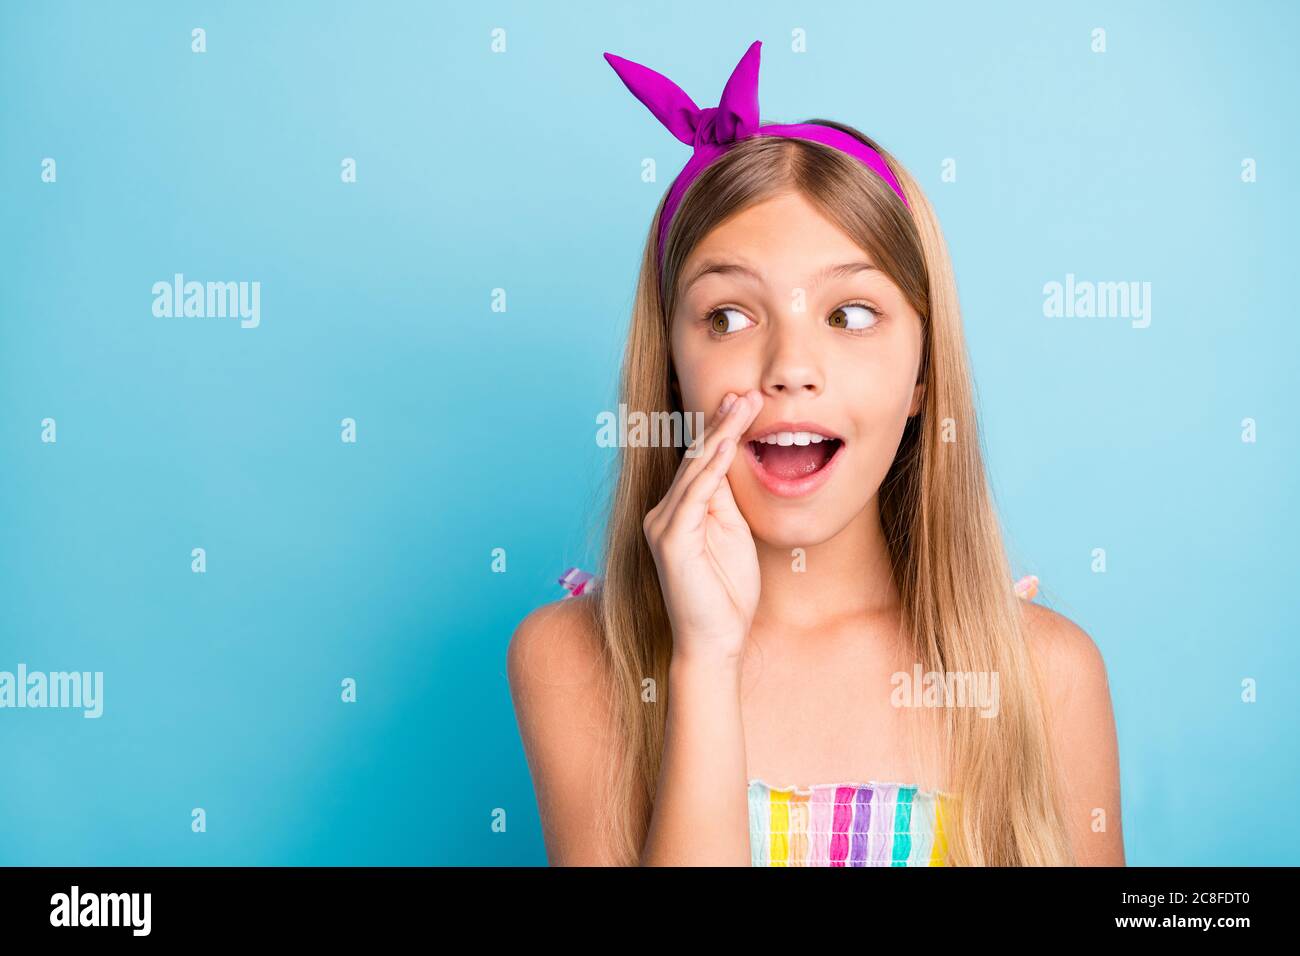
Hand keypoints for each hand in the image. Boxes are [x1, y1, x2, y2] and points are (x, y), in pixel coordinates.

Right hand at [642, 389, 762, 663]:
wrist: (715, 642)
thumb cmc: (727, 594)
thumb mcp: (734, 536)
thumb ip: (727, 502)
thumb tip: (733, 463)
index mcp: (681, 511)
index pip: (701, 461)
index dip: (721, 430)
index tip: (744, 401)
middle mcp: (664, 513)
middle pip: (696, 458)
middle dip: (722, 423)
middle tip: (746, 392)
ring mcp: (664, 525)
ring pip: (696, 470)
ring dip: (721, 435)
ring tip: (742, 406)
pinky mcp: (670, 540)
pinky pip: (694, 497)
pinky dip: (711, 469)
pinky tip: (726, 446)